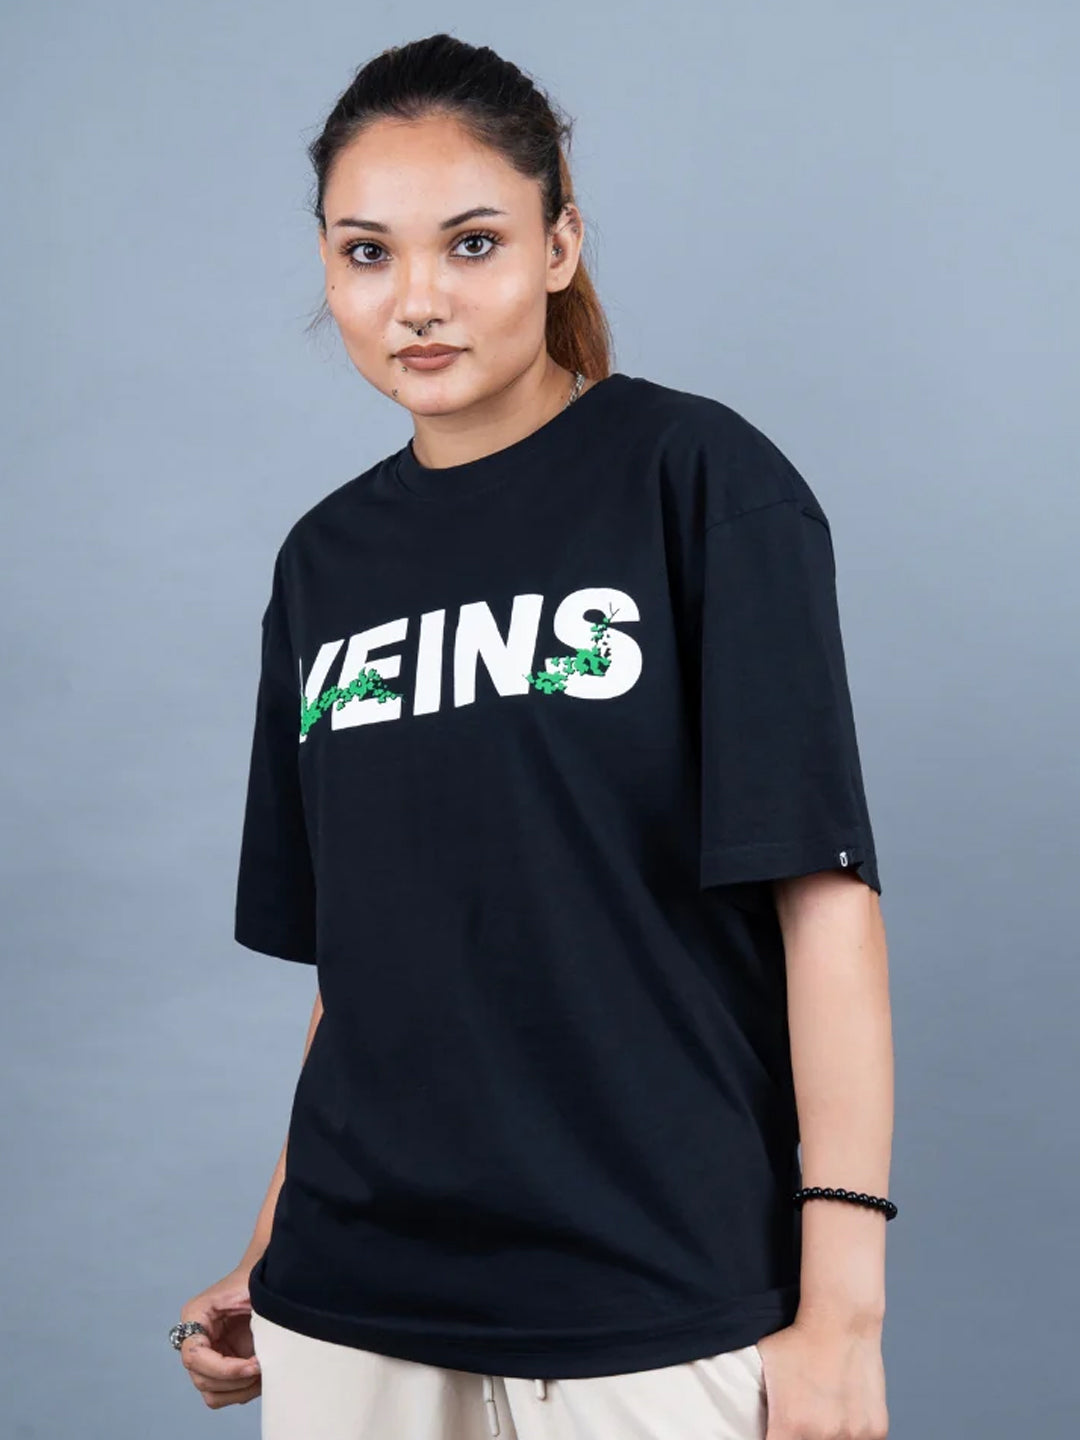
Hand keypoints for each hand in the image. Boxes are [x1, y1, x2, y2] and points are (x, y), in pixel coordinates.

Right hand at [175, 1261, 262, 1408]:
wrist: (265, 1276)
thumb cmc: (256, 1279)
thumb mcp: (253, 1290)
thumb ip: (254, 1314)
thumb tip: (261, 1352)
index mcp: (195, 1315)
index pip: (195, 1357)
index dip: (224, 1369)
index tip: (254, 1365)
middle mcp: (195, 1338)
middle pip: (201, 1379)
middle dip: (234, 1380)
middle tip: (263, 1367)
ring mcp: (207, 1355)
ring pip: (211, 1392)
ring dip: (239, 1390)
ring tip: (264, 1374)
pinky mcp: (221, 1365)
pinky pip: (223, 1393)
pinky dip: (242, 1391)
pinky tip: (261, 1377)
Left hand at [756, 1314, 888, 1438]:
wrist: (841, 1321)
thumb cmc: (800, 1339)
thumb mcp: (764, 1368)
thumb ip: (761, 1401)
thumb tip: (755, 1418)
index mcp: (789, 1425)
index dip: (774, 1439)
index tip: (778, 1431)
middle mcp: (822, 1435)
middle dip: (801, 1437)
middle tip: (802, 1420)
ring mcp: (852, 1435)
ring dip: (828, 1437)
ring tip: (824, 1414)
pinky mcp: (876, 1430)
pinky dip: (852, 1434)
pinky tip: (844, 1415)